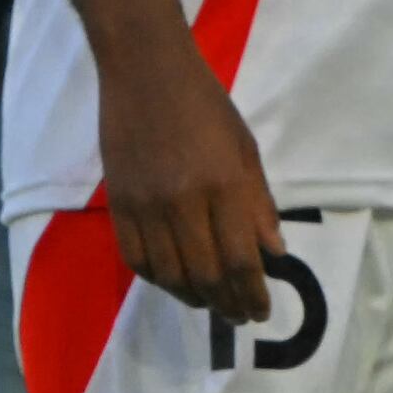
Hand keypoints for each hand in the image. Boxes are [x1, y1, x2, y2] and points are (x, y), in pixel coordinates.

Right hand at [102, 38, 279, 328]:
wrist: (146, 76)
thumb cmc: (207, 107)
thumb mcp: (246, 150)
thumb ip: (259, 205)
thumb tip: (274, 253)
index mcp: (223, 185)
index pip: (241, 258)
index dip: (253, 292)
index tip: (262, 310)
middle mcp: (183, 202)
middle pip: (206, 274)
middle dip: (227, 303)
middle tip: (241, 317)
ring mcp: (145, 206)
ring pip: (169, 273)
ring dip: (194, 298)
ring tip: (213, 305)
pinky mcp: (118, 205)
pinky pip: (136, 258)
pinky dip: (159, 280)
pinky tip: (177, 285)